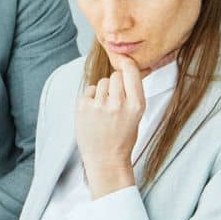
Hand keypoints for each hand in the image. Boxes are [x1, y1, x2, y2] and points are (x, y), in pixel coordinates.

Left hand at [75, 51, 144, 196]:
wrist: (106, 159)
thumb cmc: (123, 137)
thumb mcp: (136, 115)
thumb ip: (133, 93)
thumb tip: (127, 67)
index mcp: (136, 105)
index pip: (131, 72)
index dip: (126, 63)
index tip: (123, 60)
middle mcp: (118, 104)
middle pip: (115, 76)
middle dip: (115, 83)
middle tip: (114, 100)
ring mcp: (100, 106)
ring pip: (102, 83)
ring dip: (103, 92)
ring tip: (104, 110)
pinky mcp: (84, 108)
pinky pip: (90, 90)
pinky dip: (91, 98)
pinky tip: (94, 113)